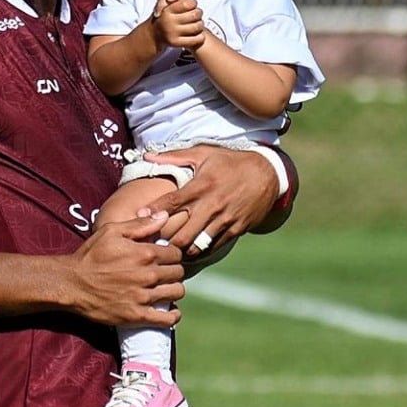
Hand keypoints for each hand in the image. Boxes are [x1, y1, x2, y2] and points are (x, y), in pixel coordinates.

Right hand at [66, 211, 185, 326]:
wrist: (71, 284)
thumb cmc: (90, 255)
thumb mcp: (111, 231)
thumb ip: (140, 224)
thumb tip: (164, 216)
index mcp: (144, 253)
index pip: (176, 253)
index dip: (172, 254)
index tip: (165, 257)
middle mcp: (147, 275)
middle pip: (178, 273)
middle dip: (174, 270)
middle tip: (165, 272)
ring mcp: (143, 296)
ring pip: (176, 293)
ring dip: (174, 289)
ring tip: (165, 288)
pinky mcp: (136, 315)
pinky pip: (166, 319)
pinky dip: (172, 315)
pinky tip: (169, 310)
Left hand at [136, 146, 277, 255]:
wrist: (267, 173)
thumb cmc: (230, 162)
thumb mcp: (203, 153)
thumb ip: (174, 156)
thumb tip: (147, 155)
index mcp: (202, 185)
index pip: (172, 202)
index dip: (154, 212)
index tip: (139, 217)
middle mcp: (212, 205)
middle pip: (182, 234)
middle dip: (166, 241)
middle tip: (152, 244)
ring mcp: (225, 219)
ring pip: (198, 245)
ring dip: (182, 250)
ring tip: (169, 252)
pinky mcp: (236, 229)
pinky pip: (214, 247)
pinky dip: (201, 251)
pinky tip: (190, 252)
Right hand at [152, 0, 203, 49]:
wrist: (154, 34)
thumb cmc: (164, 15)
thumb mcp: (165, 0)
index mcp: (167, 10)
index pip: (188, 3)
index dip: (193, 2)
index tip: (192, 5)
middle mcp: (169, 22)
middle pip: (195, 14)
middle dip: (199, 13)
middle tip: (198, 14)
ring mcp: (172, 33)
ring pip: (197, 27)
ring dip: (201, 24)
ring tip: (199, 23)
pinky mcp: (176, 44)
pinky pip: (195, 39)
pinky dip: (200, 36)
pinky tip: (198, 34)